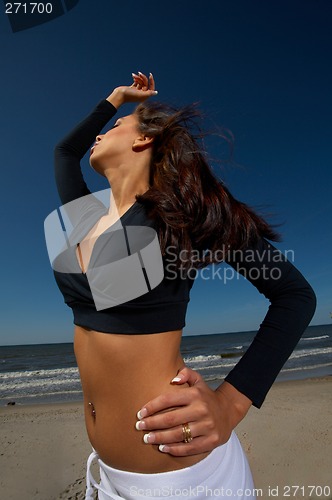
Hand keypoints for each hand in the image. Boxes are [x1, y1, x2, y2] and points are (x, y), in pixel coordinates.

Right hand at [107, 72, 156, 108]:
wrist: (119, 95)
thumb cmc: (129, 95)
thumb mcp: (140, 94)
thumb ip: (149, 93)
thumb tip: (156, 92)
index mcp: (144, 96)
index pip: (151, 88)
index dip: (151, 81)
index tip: (150, 75)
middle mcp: (141, 94)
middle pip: (145, 83)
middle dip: (142, 78)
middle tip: (139, 73)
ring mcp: (136, 91)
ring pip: (141, 82)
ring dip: (138, 77)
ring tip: (134, 75)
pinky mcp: (132, 88)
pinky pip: (136, 82)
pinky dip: (135, 78)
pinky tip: (132, 76)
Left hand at [135, 367, 251, 456]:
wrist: (229, 410)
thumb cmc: (206, 396)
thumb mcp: (198, 380)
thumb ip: (186, 373)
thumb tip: (173, 379)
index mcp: (195, 394)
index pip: (169, 399)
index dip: (152, 406)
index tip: (141, 413)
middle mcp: (202, 410)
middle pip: (171, 419)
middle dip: (152, 424)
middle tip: (139, 427)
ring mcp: (207, 426)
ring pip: (178, 435)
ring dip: (160, 438)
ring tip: (147, 438)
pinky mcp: (211, 440)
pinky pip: (189, 448)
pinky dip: (175, 449)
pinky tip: (163, 447)